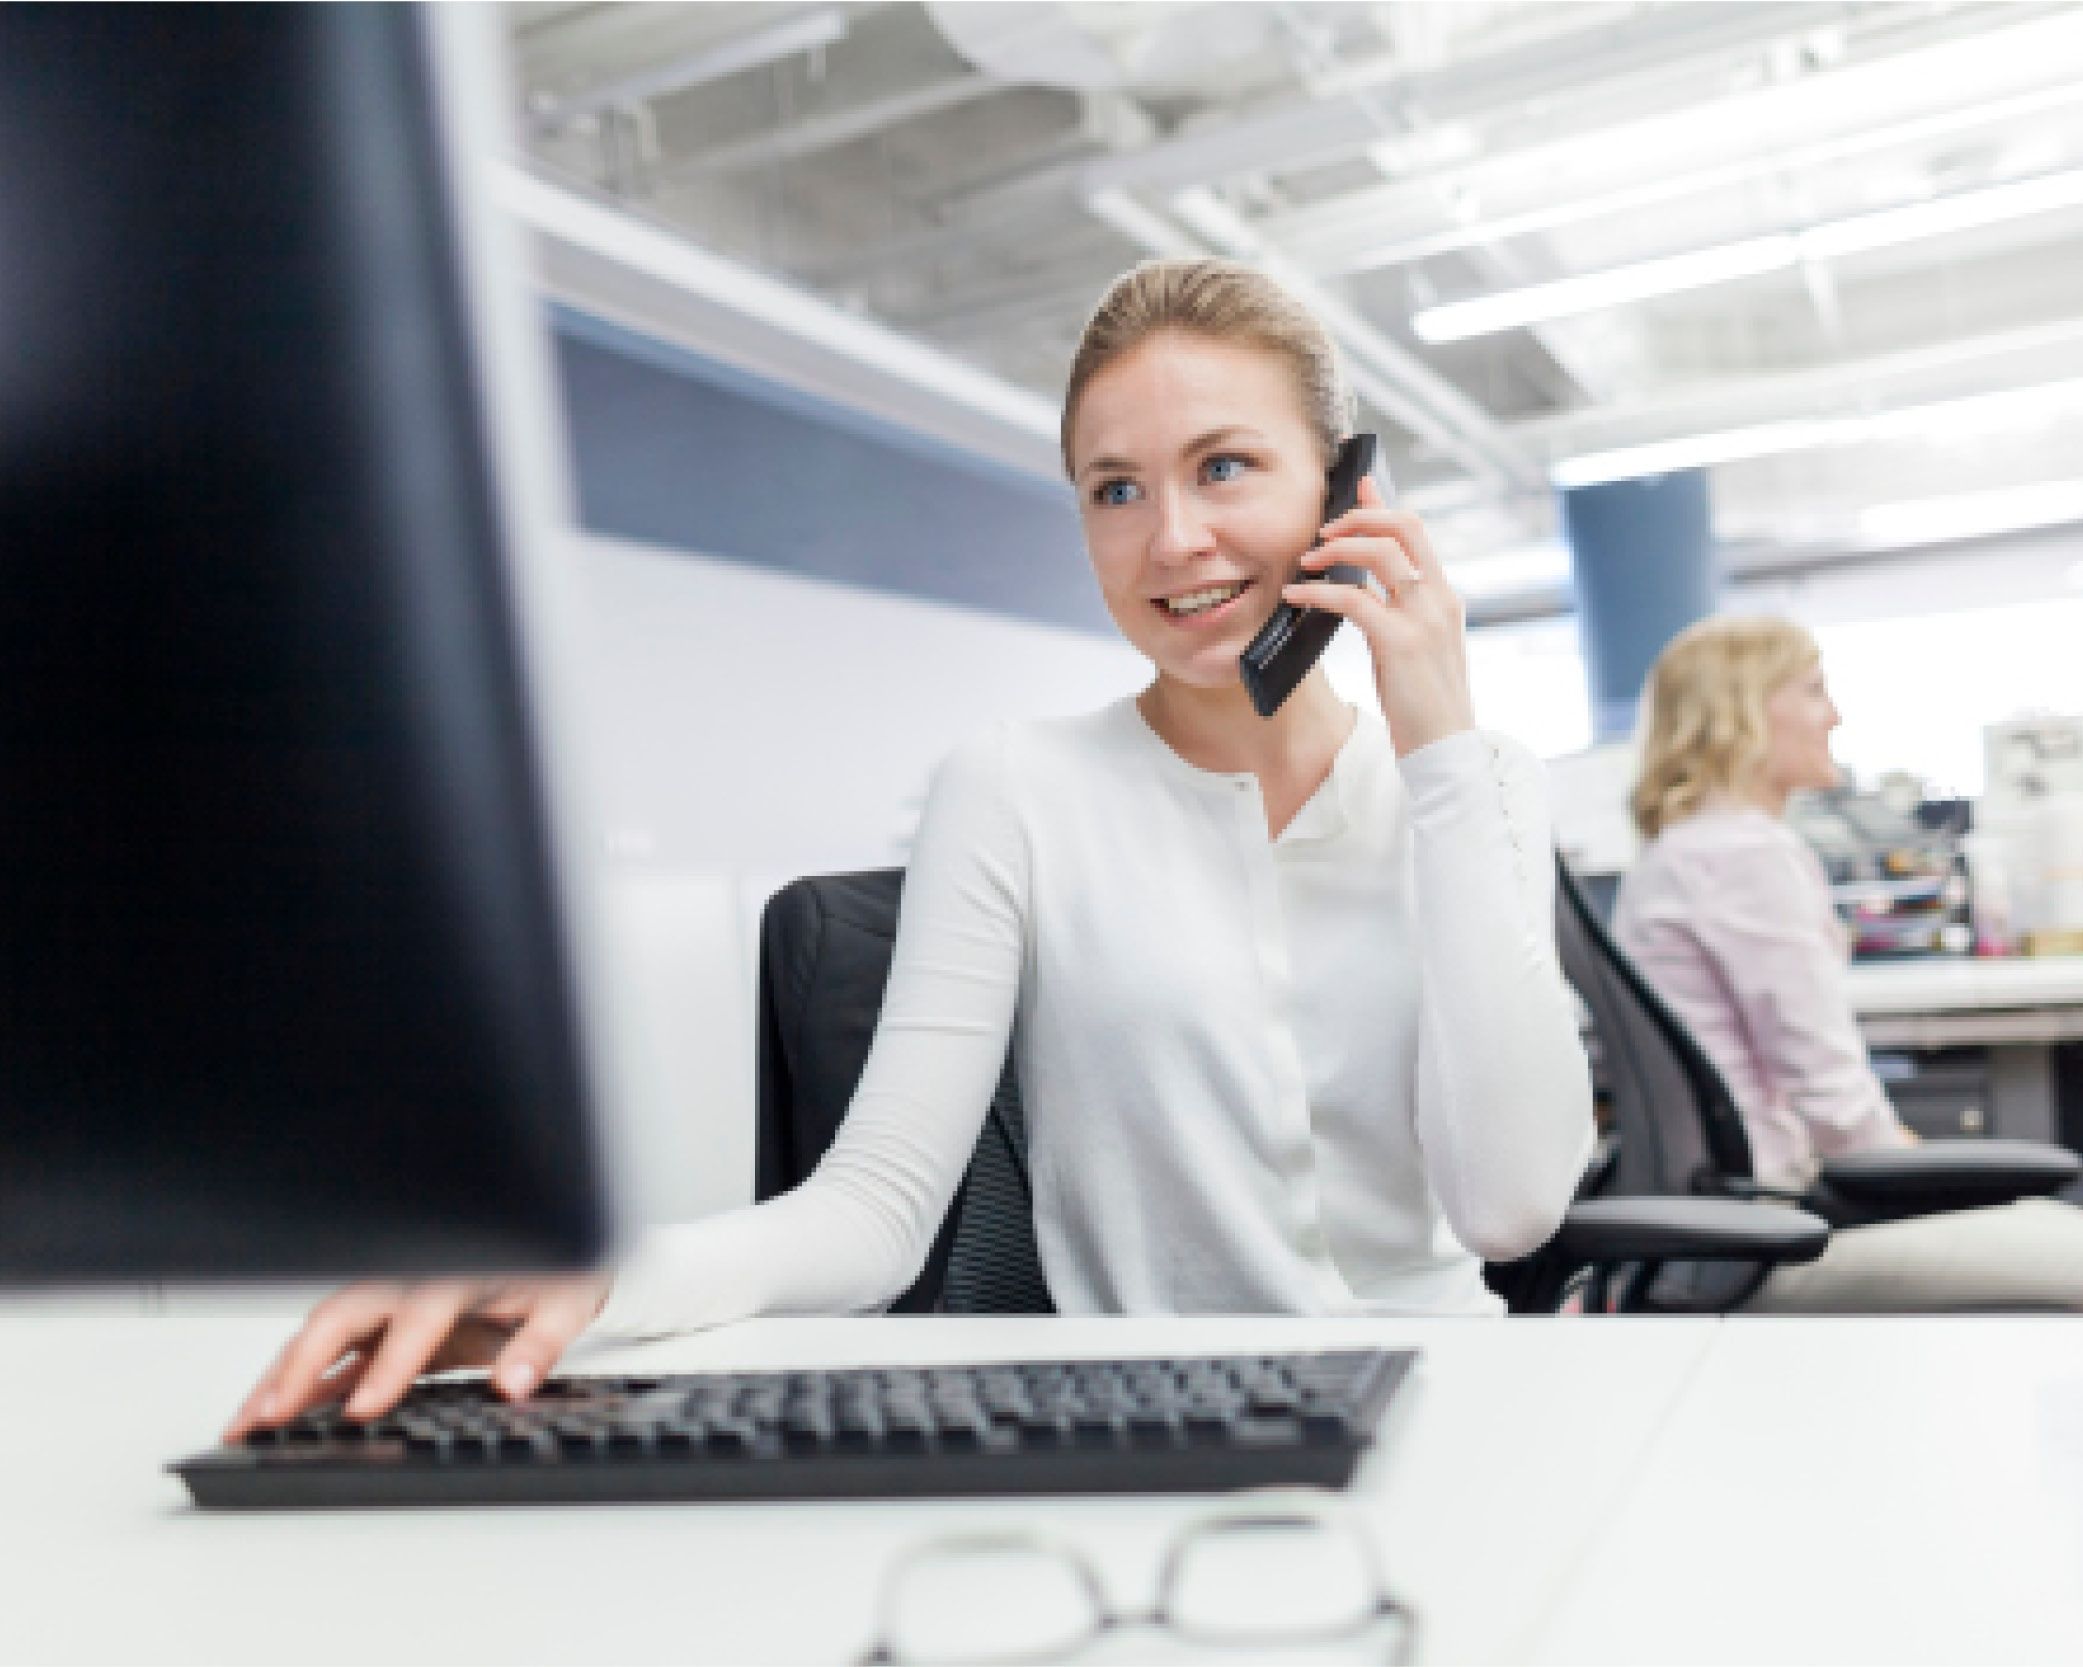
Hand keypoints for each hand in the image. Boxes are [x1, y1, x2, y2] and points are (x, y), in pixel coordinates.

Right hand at [222, 1272, 612, 1442]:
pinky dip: (302, 1378)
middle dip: (304, 1363)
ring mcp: (393, 1297)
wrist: (559, 1250)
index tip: (364, 1408)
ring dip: (284, 1372)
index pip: (416, 1318)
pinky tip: (272, 1413)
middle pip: (346, 1313)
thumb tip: (515, 1383)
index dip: (389, 1365)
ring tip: (245, 1421)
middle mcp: (414, 1277)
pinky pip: (337, 1348)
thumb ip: (539, 1345)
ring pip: (326, 1330)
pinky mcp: (386, 1319)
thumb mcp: (567, 1304)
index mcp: (458, 1270)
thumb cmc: (560, 1273)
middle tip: (271, 1416)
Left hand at [1282, 475, 1475, 756]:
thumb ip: (1399, 612)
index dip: (1384, 505)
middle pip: (1404, 527)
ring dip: (1337, 549)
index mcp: (1443, 598)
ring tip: (1306, 561)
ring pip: (1381, 553)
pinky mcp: (1401, 643)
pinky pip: (1354, 600)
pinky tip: (1296, 597)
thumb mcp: (1417, 648)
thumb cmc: (1424, 703)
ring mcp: (1424, 619)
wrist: (1446, 748)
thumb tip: (1366, 588)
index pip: (1417, 532)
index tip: (1358, 487)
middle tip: (1323, 530)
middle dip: (1359, 517)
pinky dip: (1319, 592)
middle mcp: (1439, 599)